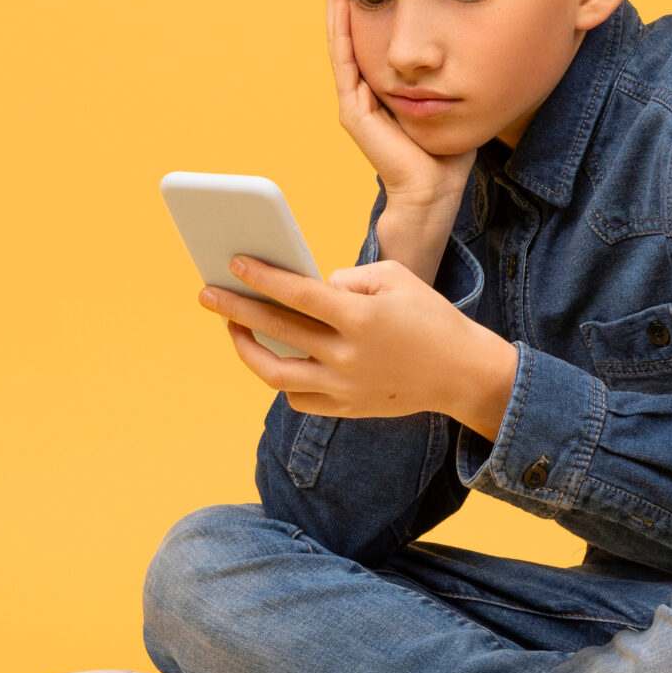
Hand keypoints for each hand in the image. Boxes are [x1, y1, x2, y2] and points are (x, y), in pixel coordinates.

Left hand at [198, 254, 517, 436]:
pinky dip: (280, 379)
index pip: (299, 295)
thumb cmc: (429, 317)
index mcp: (362, 318)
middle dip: (235, 309)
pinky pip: (298, 398)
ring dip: (247, 350)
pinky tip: (271, 358)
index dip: (263, 277)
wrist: (464, 374)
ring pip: (277, 374)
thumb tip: (308, 292)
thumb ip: (349, 278)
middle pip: (278, 331)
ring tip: (233, 329)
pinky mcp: (348, 409)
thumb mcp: (396, 279)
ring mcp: (345, 387)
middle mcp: (348, 356)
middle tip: (207, 293)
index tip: (234, 263)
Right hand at [326, 0, 478, 217]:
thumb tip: (466, 46)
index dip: (366, 6)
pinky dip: (343, 33)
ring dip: (338, 7)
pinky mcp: (353, 111)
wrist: (433, 190)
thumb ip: (446, 76)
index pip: (367, 38)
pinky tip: (344, 6)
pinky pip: (346, 63)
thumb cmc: (446, 153)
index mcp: (380, 90)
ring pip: (341, 43)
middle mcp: (362, 92)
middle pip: (348, 34)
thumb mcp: (448, 100)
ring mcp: (354, 101)